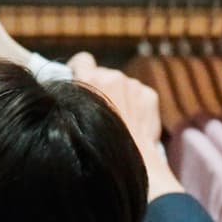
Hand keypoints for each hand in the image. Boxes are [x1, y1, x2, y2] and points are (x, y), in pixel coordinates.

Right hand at [68, 52, 182, 200]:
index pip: (82, 60)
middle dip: (102, 88)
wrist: (130, 161)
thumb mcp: (73, 119)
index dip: (80, 69)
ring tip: (118, 121)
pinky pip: (139, 94)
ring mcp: (133, 84)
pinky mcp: (149, 94)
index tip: (80, 80)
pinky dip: (137, 105)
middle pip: (104, 74)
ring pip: (122, 85)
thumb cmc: (97, 146)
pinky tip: (133, 124)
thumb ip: (75, 99)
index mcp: (89, 78)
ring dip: (120, 96)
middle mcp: (112, 75)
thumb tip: (73, 96)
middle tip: (101, 112)